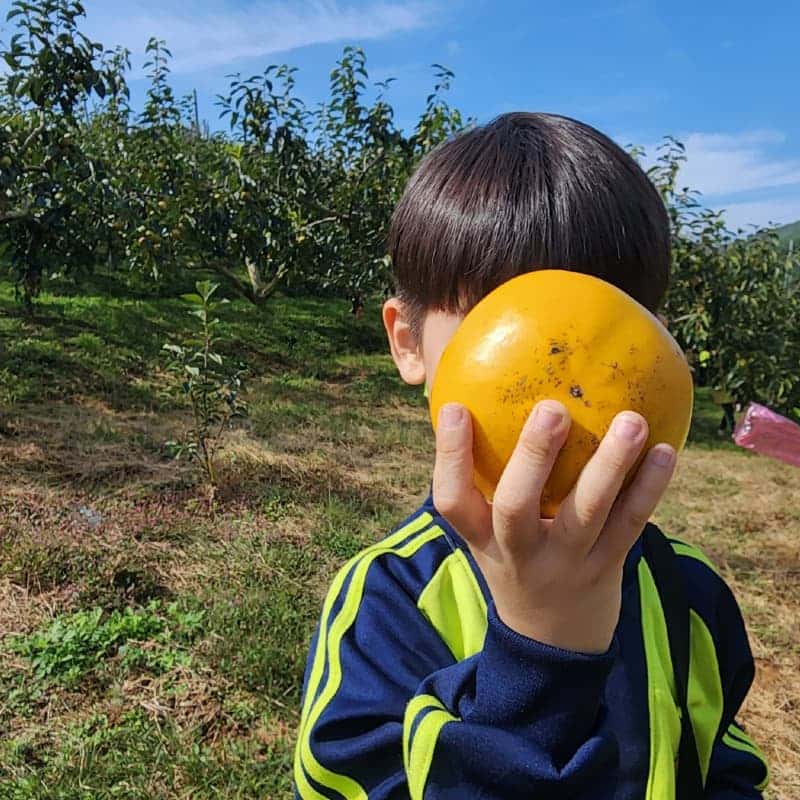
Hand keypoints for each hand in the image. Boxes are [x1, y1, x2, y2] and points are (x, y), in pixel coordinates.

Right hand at [432, 400, 675, 653]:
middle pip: (517, 506)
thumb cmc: (515, 561)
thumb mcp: (488, 534)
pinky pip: (631, 523)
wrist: (553, 640)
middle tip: (552, 409)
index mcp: (482, 538)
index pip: (452, 500)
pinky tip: (666, 450)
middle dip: (534, 456)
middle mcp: (519, 552)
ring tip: (631, 421)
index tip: (457, 408)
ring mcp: (567, 562)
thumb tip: (478, 404)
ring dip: (611, 464)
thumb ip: (484, 482)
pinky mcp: (608, 566)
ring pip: (587, 512)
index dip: (450, 456)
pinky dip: (650, 487)